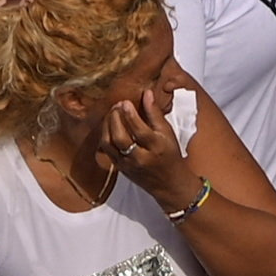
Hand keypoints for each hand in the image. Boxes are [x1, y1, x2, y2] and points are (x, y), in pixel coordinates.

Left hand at [96, 84, 193, 201]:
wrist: (168, 182)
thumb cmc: (170, 154)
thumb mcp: (168, 133)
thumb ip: (155, 114)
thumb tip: (146, 93)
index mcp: (157, 146)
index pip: (140, 130)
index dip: (130, 115)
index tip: (125, 102)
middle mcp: (141, 157)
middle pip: (121, 138)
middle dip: (115, 119)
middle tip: (116, 105)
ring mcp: (128, 164)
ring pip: (110, 145)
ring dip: (107, 127)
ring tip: (111, 114)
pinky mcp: (120, 168)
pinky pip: (107, 151)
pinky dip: (105, 137)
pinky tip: (108, 126)